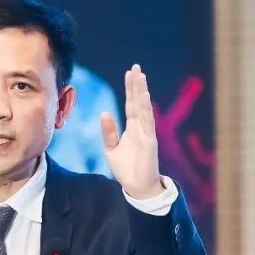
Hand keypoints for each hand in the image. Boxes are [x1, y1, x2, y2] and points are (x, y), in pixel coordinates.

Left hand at [100, 64, 164, 198]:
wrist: (136, 187)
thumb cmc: (125, 169)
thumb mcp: (110, 148)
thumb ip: (108, 131)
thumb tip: (104, 112)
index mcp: (132, 127)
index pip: (131, 104)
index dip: (130, 89)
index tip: (129, 73)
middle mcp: (141, 127)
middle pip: (138, 101)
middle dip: (137, 85)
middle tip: (136, 67)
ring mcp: (146, 132)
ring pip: (144, 108)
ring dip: (141, 92)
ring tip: (140, 76)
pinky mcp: (150, 141)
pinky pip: (147, 122)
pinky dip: (146, 108)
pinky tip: (143, 96)